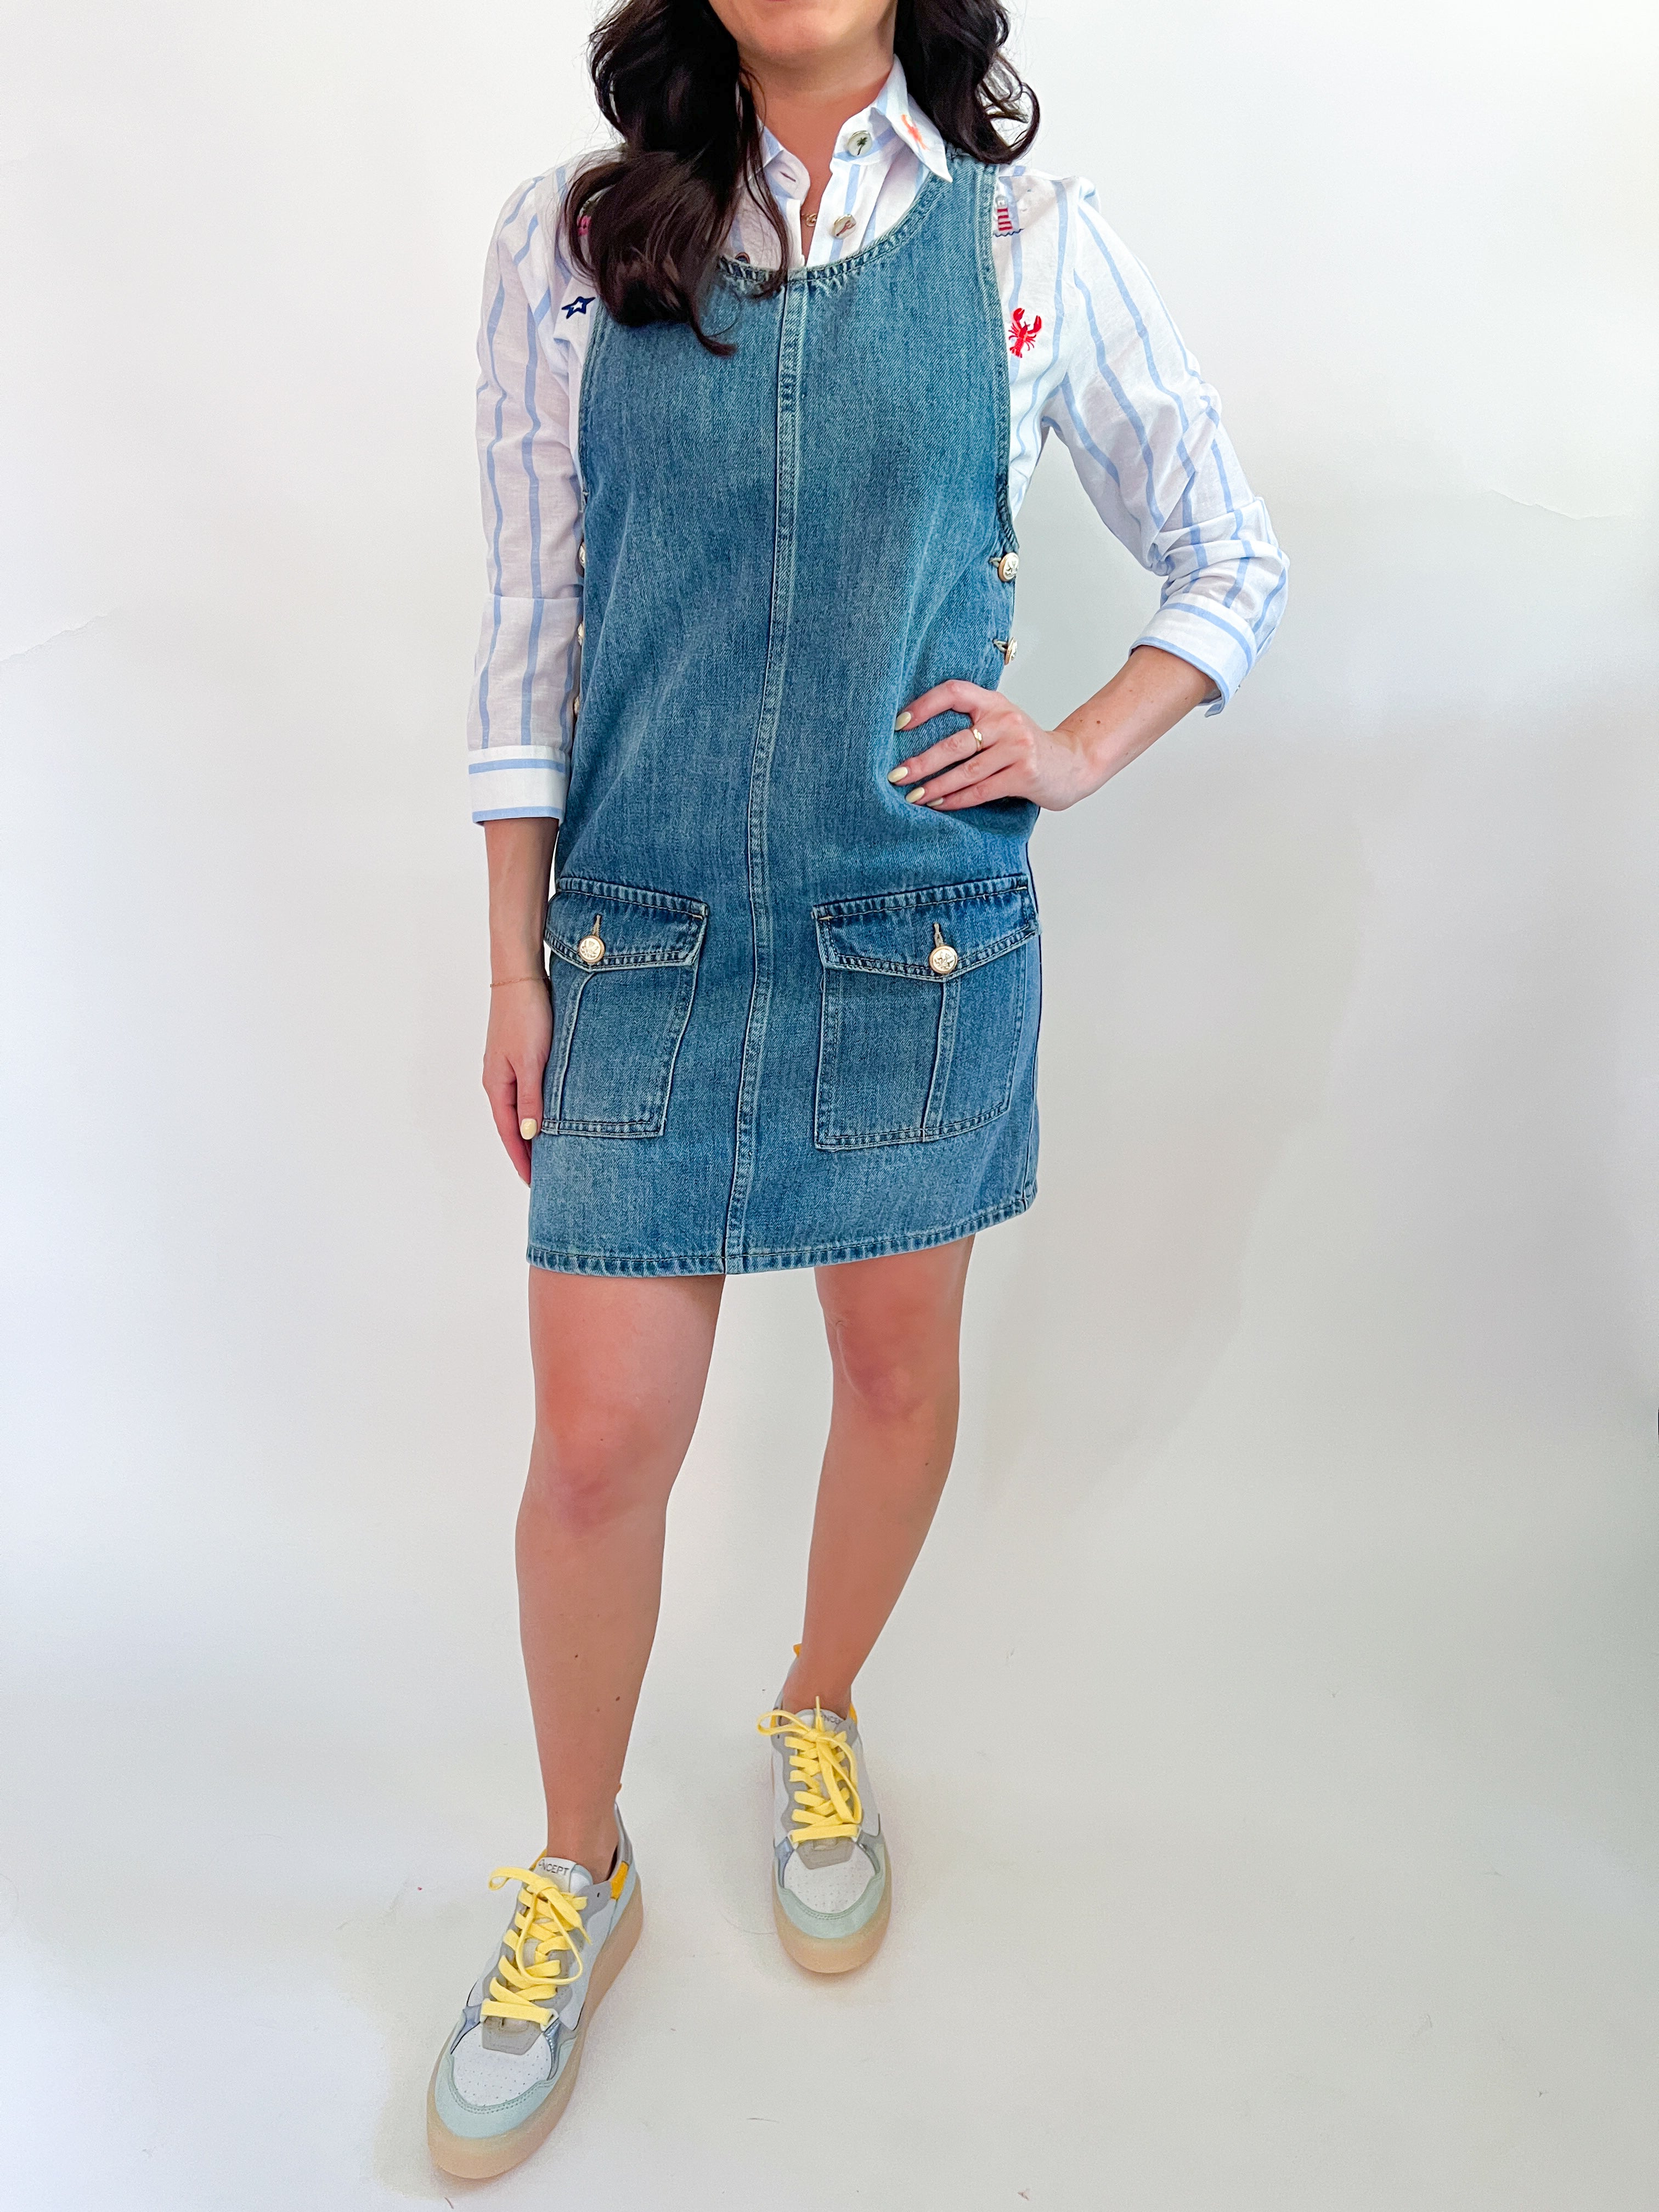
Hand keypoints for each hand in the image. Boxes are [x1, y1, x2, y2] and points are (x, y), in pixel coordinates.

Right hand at [483, 973, 552, 1185]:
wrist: (520, 977)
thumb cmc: (525, 1015)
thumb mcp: (531, 1061)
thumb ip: (531, 1099)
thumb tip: (530, 1135)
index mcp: (497, 1085)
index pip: (509, 1133)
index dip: (522, 1159)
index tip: (535, 1183)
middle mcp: (497, 1080)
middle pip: (511, 1125)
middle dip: (525, 1152)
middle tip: (543, 1178)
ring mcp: (505, 1068)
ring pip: (518, 1110)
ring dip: (530, 1132)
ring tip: (546, 1154)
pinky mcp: (516, 1056)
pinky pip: (524, 1093)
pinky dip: (534, 1110)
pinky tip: (545, 1115)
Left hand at [889, 681, 1094, 811]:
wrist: (1072, 763)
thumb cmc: (1025, 747)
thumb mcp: (1001, 723)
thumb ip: (971, 723)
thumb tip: (916, 740)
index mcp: (994, 702)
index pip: (954, 692)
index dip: (924, 705)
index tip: (899, 723)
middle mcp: (1006, 720)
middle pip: (955, 742)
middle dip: (921, 762)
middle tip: (896, 775)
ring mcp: (1017, 747)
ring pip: (966, 771)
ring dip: (935, 786)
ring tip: (912, 796)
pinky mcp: (1024, 774)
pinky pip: (981, 790)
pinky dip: (957, 800)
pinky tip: (939, 805)